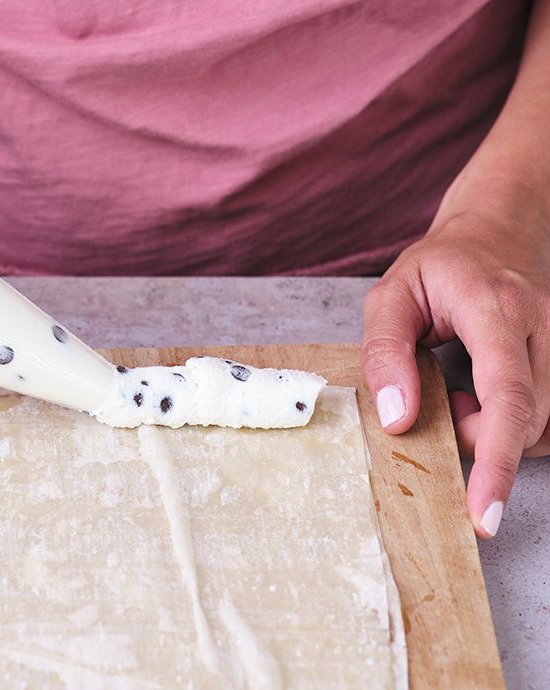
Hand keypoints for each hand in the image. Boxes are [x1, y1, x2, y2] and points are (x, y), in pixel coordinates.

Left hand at [361, 163, 549, 539]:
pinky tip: (484, 398)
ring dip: (495, 431)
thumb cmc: (440, 265)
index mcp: (496, 311)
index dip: (496, 461)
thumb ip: (386, 354)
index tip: (485, 514)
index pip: (508, 397)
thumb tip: (398, 420)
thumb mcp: (391, 296)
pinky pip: (549, 415)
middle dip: (481, 443)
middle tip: (443, 406)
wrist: (500, 226)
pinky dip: (512, 424)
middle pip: (532, 422)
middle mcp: (543, 330)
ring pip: (545, 424)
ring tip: (459, 396)